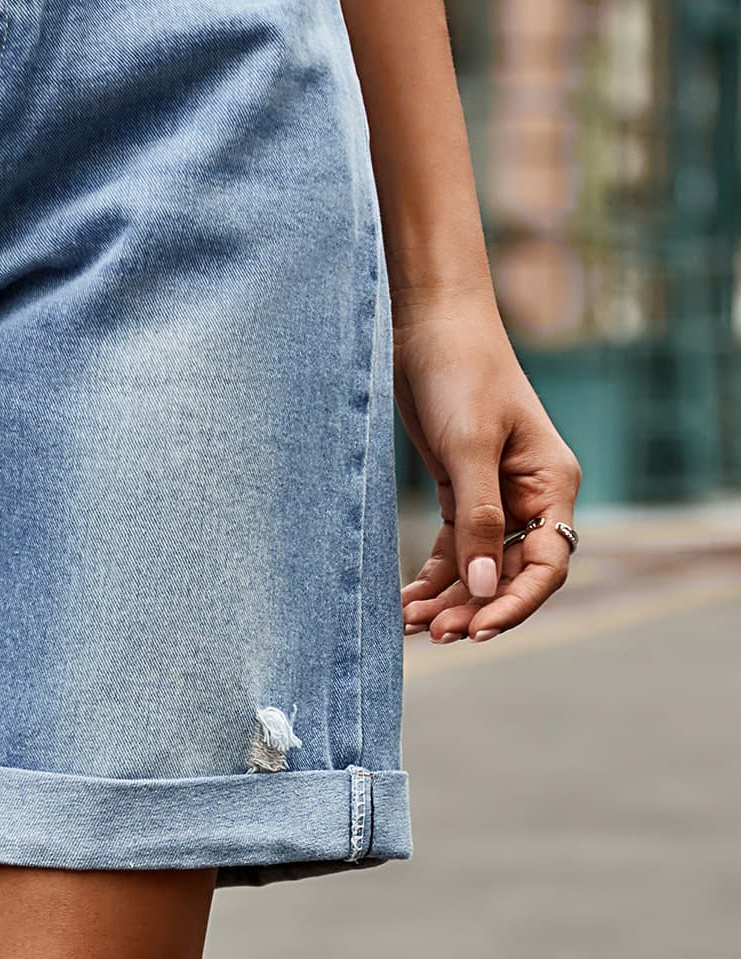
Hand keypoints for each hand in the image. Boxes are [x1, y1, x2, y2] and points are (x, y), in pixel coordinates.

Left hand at [392, 289, 581, 642]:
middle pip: (508, 571)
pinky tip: (407, 597)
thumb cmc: (459, 373)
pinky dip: (433, 572)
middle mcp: (529, 494)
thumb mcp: (468, 447)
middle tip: (432, 635)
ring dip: (449, 596)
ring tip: (410, 623)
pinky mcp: (457, 486)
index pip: (545, 564)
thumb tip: (485, 589)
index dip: (515, 603)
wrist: (427, 324)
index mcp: (551, 484)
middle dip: (474, 606)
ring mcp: (493, 493)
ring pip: (477, 563)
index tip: (478, 630)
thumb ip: (477, 518)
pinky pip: (452, 544)